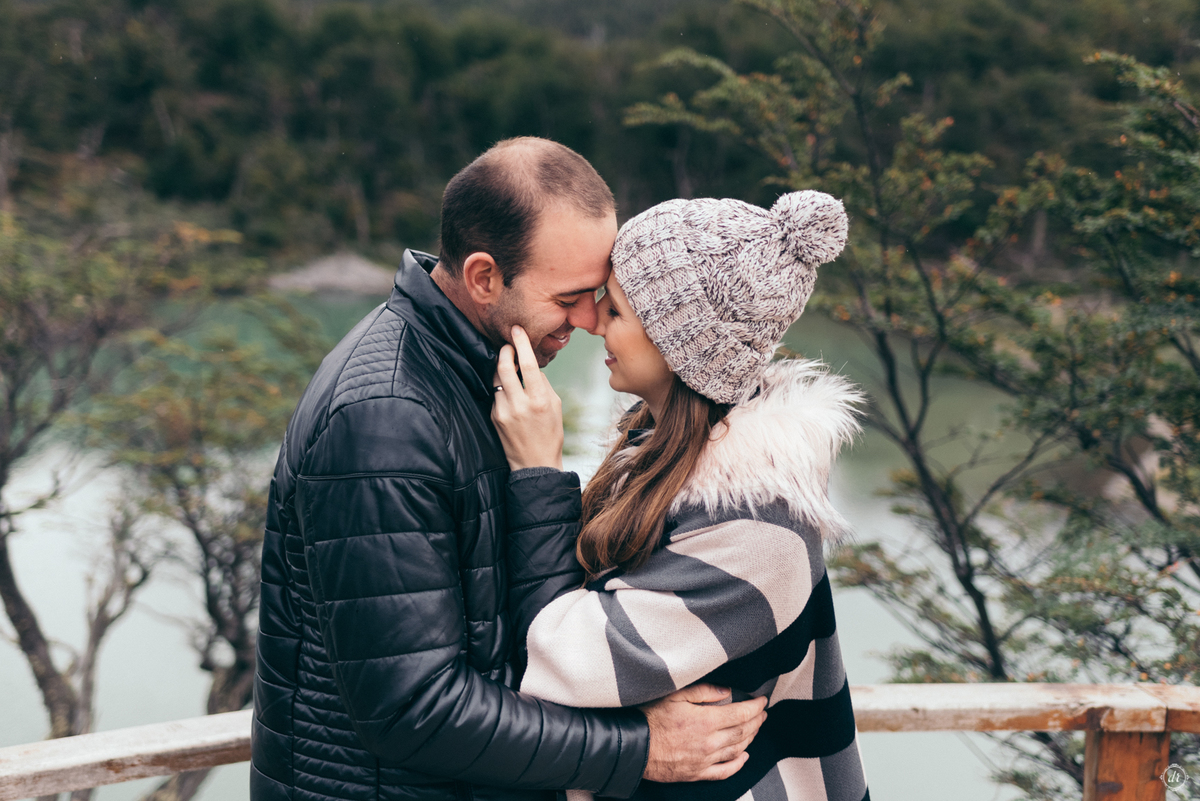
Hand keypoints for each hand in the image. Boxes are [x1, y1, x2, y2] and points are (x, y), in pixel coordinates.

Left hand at [491, 325, 564, 469]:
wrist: (534, 464)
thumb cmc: (550, 434)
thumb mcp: (555, 406)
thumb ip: (543, 384)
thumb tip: (531, 368)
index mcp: (540, 400)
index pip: (528, 364)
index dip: (521, 344)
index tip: (517, 330)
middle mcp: (520, 404)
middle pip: (504, 367)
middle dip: (504, 350)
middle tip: (508, 344)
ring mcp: (504, 411)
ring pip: (497, 379)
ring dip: (501, 367)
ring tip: (508, 364)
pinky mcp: (494, 417)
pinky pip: (496, 394)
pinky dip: (502, 388)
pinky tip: (509, 391)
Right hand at [640, 684, 767, 781]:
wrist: (634, 746)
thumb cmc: (651, 717)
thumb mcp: (676, 695)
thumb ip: (704, 691)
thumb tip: (727, 692)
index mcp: (706, 721)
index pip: (741, 713)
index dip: (755, 707)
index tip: (762, 701)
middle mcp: (710, 742)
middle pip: (743, 732)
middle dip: (756, 721)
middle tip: (763, 713)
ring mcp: (705, 760)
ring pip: (737, 750)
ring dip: (750, 739)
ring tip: (755, 728)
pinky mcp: (697, 773)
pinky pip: (724, 771)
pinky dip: (738, 764)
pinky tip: (744, 757)